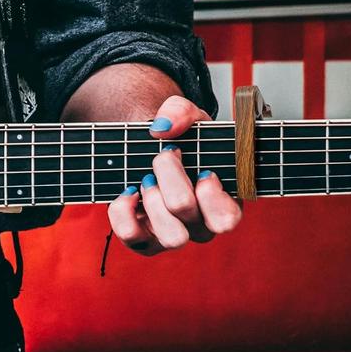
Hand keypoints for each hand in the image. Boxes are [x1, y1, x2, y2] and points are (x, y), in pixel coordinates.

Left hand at [108, 95, 241, 256]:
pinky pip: (131, 236)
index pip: (227, 218)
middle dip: (171, 176)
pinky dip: (123, 211)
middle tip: (166, 156)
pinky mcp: (143, 239)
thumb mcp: (186, 118)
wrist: (148, 152)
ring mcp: (171, 236)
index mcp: (223, 202)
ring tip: (148, 180)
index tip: (203, 169)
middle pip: (188, 213)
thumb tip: (163, 126)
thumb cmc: (179, 141)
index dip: (213, 195)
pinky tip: (129, 192)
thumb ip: (181, 112)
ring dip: (153, 200)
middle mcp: (200, 226)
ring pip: (171, 236)